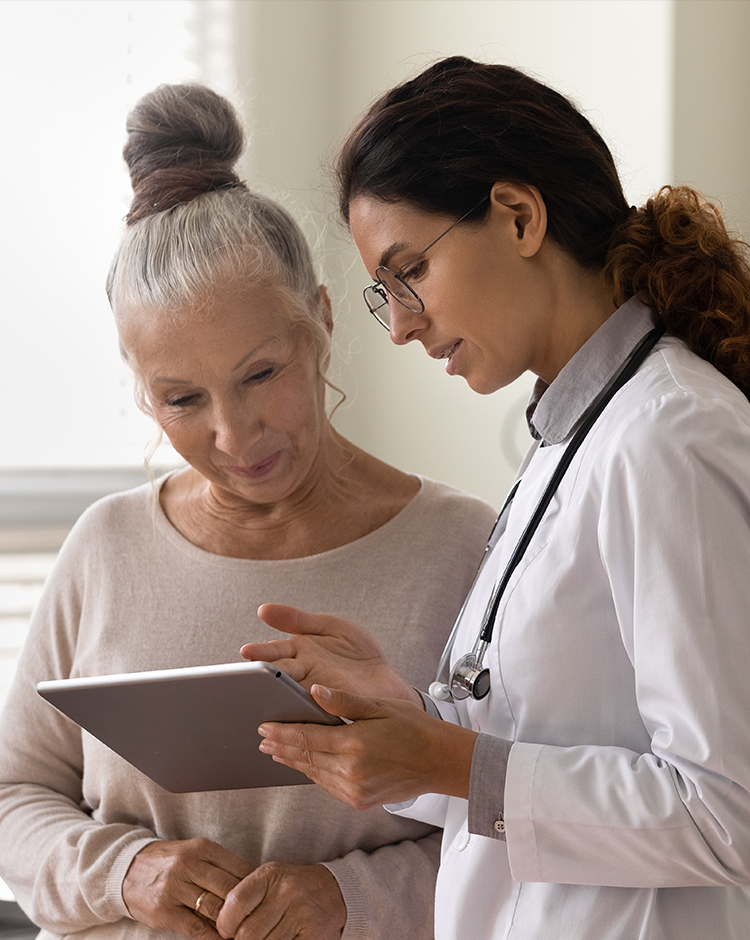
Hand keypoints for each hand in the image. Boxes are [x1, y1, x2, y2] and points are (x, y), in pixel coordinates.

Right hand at [122, 838, 251, 939]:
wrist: (128, 869)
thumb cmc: (169, 861)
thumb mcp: (194, 852)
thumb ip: (219, 865)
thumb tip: (250, 884)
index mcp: (201, 848)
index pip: (238, 868)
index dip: (253, 887)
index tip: (263, 900)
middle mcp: (189, 865)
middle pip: (229, 889)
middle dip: (245, 907)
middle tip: (257, 918)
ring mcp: (175, 889)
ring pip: (215, 909)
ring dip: (231, 924)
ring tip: (242, 930)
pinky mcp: (165, 911)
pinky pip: (196, 928)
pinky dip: (213, 937)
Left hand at [216, 862, 345, 939]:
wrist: (335, 890)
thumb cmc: (293, 888)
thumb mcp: (270, 881)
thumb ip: (245, 898)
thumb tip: (219, 929)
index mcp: (271, 875)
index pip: (236, 903)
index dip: (225, 923)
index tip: (227, 929)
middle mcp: (287, 892)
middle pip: (247, 933)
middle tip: (249, 936)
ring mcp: (302, 914)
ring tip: (268, 935)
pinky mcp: (313, 935)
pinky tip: (283, 938)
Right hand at [242, 605, 420, 705]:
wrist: (387, 678)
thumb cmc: (357, 653)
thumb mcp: (330, 626)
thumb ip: (298, 619)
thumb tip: (262, 609)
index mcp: (299, 653)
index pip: (274, 652)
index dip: (261, 653)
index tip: (247, 652)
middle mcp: (303, 676)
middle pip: (278, 677)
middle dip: (264, 678)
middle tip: (251, 678)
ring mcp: (316, 695)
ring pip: (291, 696)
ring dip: (280, 698)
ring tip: (270, 696)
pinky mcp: (331, 711)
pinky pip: (314, 712)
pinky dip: (305, 712)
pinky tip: (300, 709)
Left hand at [258, 685, 477, 808]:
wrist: (439, 761)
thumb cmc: (412, 727)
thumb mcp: (378, 706)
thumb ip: (343, 701)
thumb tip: (312, 691)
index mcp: (353, 745)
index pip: (307, 738)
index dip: (282, 733)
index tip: (264, 727)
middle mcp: (350, 772)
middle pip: (305, 757)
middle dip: (281, 747)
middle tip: (262, 739)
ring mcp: (354, 790)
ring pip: (313, 773)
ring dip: (293, 761)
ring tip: (276, 751)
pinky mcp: (359, 800)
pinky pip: (327, 784)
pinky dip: (313, 772)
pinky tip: (305, 764)